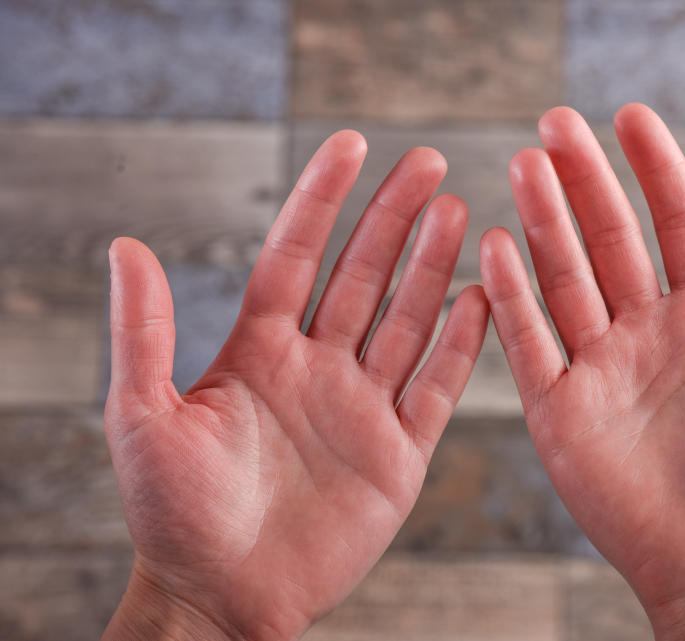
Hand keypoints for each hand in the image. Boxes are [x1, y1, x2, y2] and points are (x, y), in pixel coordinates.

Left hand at [102, 131, 488, 640]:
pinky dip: (462, 345)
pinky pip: (438, 388)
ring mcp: (363, 407)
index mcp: (259, 350)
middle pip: (365, 276)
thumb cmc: (172, 513)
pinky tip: (483, 297)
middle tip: (429, 163)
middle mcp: (318, 366)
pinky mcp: (399, 453)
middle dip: (395, 218)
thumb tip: (126, 246)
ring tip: (458, 211)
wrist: (222, 596)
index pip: (298, 256)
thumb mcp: (141, 418)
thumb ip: (145, 333)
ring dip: (433, 267)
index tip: (351, 145)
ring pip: (408, 321)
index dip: (323, 199)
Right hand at [480, 105, 684, 639]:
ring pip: (564, 279)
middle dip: (583, 182)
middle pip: (608, 242)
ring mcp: (597, 367)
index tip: (630, 117)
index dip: (655, 172)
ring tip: (525, 165)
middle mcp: (645, 333)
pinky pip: (529, 342)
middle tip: (554, 125)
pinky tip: (497, 246)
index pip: (676, 226)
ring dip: (543, 223)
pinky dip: (512, 297)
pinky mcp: (559, 407)